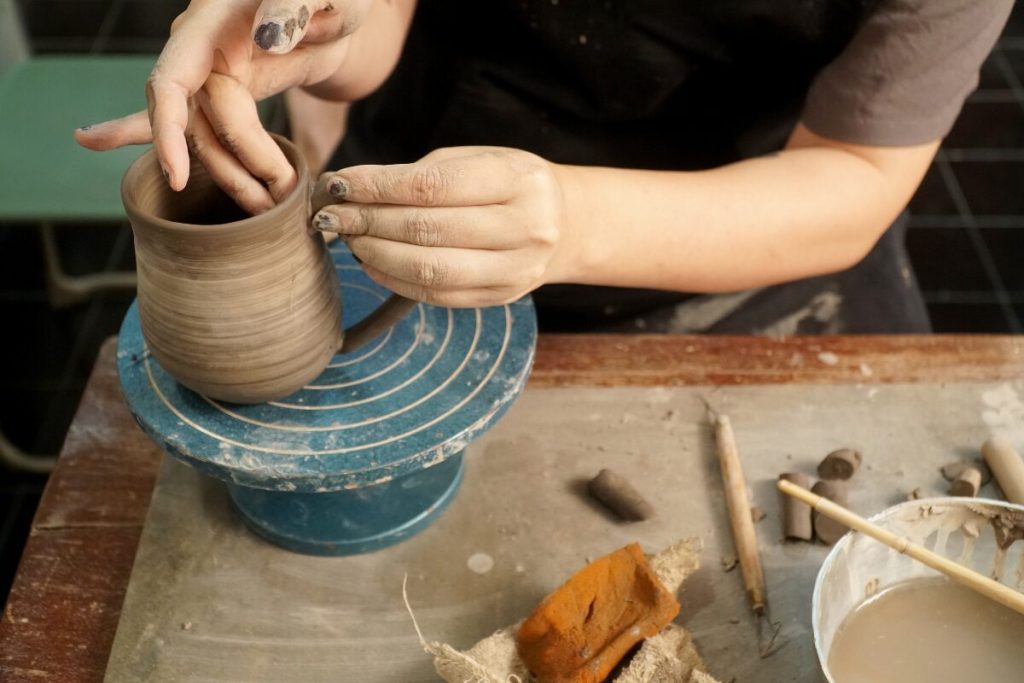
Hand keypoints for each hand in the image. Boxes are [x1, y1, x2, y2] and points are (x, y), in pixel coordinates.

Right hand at [75, 0, 370, 212]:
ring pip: (207, 137)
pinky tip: (117, 151)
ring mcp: (212, 70)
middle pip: (197, 122)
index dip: (167, 129)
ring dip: (236, 177)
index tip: (177, 176)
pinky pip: (199, 125)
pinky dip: (170, 146)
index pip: (173, 79)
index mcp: (214, 21)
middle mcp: (201, 47)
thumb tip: (266, 39)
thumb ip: (295, 7)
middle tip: (278, 199)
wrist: (343, 8)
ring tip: (272, 208)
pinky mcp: (230, 91)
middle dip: (235, 167)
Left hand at [312, 147, 576, 306]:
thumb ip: (421, 175)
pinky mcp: (500, 297)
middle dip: (368, 221)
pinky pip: (437, 294)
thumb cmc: (508, 184)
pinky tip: (371, 261)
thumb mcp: (478, 161)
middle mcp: (524, 228)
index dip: (377, 187)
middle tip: (331, 215)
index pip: (433, 186)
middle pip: (427, 229)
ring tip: (348, 238)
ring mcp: (516, 270)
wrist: (565, 225)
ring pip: (430, 269)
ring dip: (376, 253)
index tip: (338, 185)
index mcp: (516, 181)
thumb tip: (350, 190)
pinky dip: (394, 278)